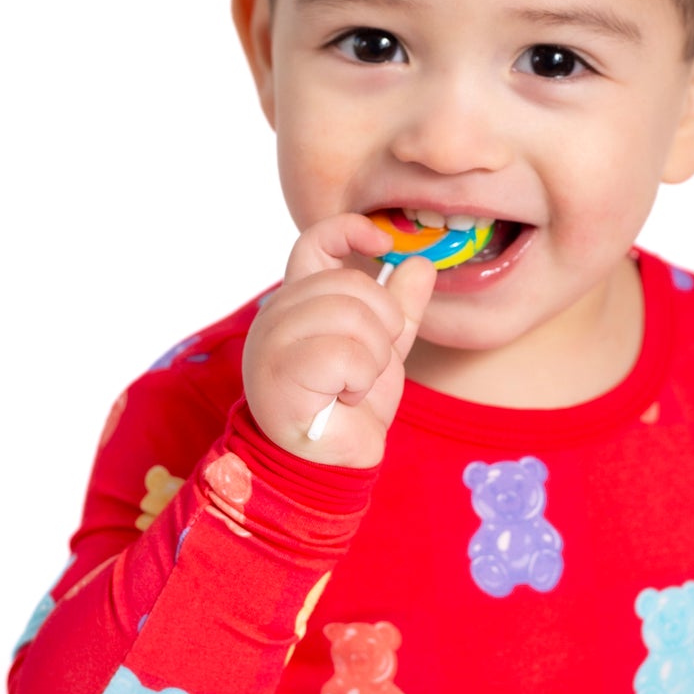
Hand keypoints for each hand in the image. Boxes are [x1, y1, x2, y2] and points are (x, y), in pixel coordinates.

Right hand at [241, 212, 439, 469]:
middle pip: (352, 284)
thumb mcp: (382, 348)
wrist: (328, 462)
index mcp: (298, 301)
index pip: (315, 240)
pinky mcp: (279, 371)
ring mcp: (272, 340)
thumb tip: (421, 262)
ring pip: (353, 317)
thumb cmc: (345, 406)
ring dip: (372, 359)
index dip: (351, 231)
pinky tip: (343, 399)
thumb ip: (399, 307)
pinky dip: (359, 381)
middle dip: (381, 326)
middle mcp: (277, 313)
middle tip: (368, 364)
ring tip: (353, 385)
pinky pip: (345, 355)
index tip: (384, 245)